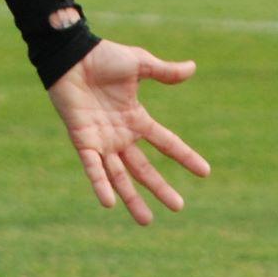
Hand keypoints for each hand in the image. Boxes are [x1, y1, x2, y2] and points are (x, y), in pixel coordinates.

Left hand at [46, 39, 208, 224]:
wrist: (72, 55)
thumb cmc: (102, 57)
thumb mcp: (139, 64)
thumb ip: (164, 71)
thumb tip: (193, 67)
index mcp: (135, 118)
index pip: (166, 142)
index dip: (185, 156)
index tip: (205, 172)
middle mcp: (120, 135)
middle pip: (143, 168)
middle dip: (160, 188)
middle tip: (178, 207)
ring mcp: (102, 140)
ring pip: (119, 176)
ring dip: (131, 198)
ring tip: (147, 221)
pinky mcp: (82, 140)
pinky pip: (92, 167)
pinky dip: (100, 184)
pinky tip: (109, 202)